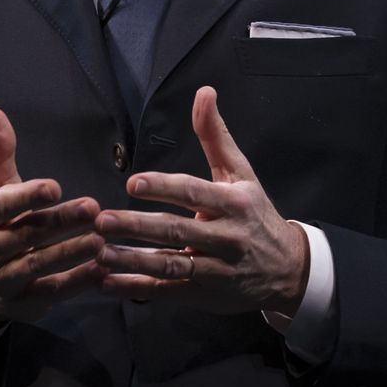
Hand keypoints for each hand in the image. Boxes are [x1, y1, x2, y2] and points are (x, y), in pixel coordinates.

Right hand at [0, 108, 104, 332]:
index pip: (3, 205)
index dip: (27, 197)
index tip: (54, 186)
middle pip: (26, 234)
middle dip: (60, 221)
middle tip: (93, 207)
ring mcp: (3, 279)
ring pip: (37, 265)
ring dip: (70, 253)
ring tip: (101, 240)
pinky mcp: (24, 301)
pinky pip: (52, 292)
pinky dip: (77, 282)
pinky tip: (103, 269)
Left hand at [95, 86, 308, 314]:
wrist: (288, 269)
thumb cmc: (255, 214)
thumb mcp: (241, 174)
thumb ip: (216, 135)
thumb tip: (204, 92)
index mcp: (235, 203)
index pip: (195, 193)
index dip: (164, 188)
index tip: (133, 183)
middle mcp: (227, 237)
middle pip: (177, 231)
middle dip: (137, 227)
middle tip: (101, 220)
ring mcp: (216, 269)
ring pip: (171, 266)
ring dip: (132, 261)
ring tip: (99, 254)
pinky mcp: (205, 294)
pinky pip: (167, 292)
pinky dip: (137, 288)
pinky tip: (107, 283)